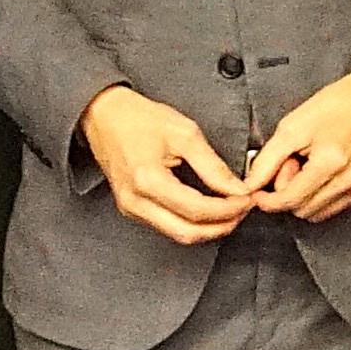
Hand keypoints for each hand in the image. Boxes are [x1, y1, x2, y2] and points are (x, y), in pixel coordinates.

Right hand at [77, 83, 256, 244]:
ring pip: (178, 234)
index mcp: (148, 180)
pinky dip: (192, 223)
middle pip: (188, 233)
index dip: (228, 209)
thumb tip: (237, 188)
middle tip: (243, 211)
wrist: (103, 115)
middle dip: (222, 226)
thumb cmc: (138, 118)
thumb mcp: (184, 133)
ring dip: (208, 228)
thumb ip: (213, 165)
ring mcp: (131, 208)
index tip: (247, 199)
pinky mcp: (131, 208)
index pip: (197, 210)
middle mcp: (136, 201)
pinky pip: (167, 226)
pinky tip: (208, 211)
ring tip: (231, 211)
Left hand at [243, 68, 350, 222]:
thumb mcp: (293, 125)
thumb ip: (268, 159)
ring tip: (311, 168)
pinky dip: (324, 196)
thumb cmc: (338, 105)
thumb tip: (251, 185)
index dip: (268, 200)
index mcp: (331, 161)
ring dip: (306, 196)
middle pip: (302, 210)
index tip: (259, 194)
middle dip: (289, 193)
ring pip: (318, 214)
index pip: (289, 200)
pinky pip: (336, 208)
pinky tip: (327, 173)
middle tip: (293, 166)